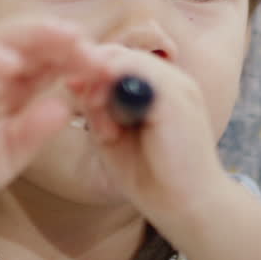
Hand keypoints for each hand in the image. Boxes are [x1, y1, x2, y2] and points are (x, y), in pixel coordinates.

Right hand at [0, 17, 99, 214]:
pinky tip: (10, 63)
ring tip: (62, 37)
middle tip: (89, 44)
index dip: (77, 57)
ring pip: (0, 39)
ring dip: (33, 35)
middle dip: (61, 37)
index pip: (48, 59)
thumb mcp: (9, 154)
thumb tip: (66, 106)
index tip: (104, 65)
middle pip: (29, 39)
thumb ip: (36, 130)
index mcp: (11, 86)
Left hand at [69, 46, 236, 233]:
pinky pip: (135, 74)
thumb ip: (96, 107)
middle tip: (78, 100)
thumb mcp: (113, 135)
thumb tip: (74, 81)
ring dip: (99, 84)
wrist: (187, 207)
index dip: (91, 70)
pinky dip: (111, 94)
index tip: (73, 92)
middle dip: (90, 73)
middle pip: (119, 52)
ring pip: (124, 59)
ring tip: (95, 120)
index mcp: (160, 85)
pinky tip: (106, 127)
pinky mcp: (176, 98)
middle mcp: (172, 78)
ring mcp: (177, 85)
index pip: (118, 58)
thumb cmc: (150, 175)